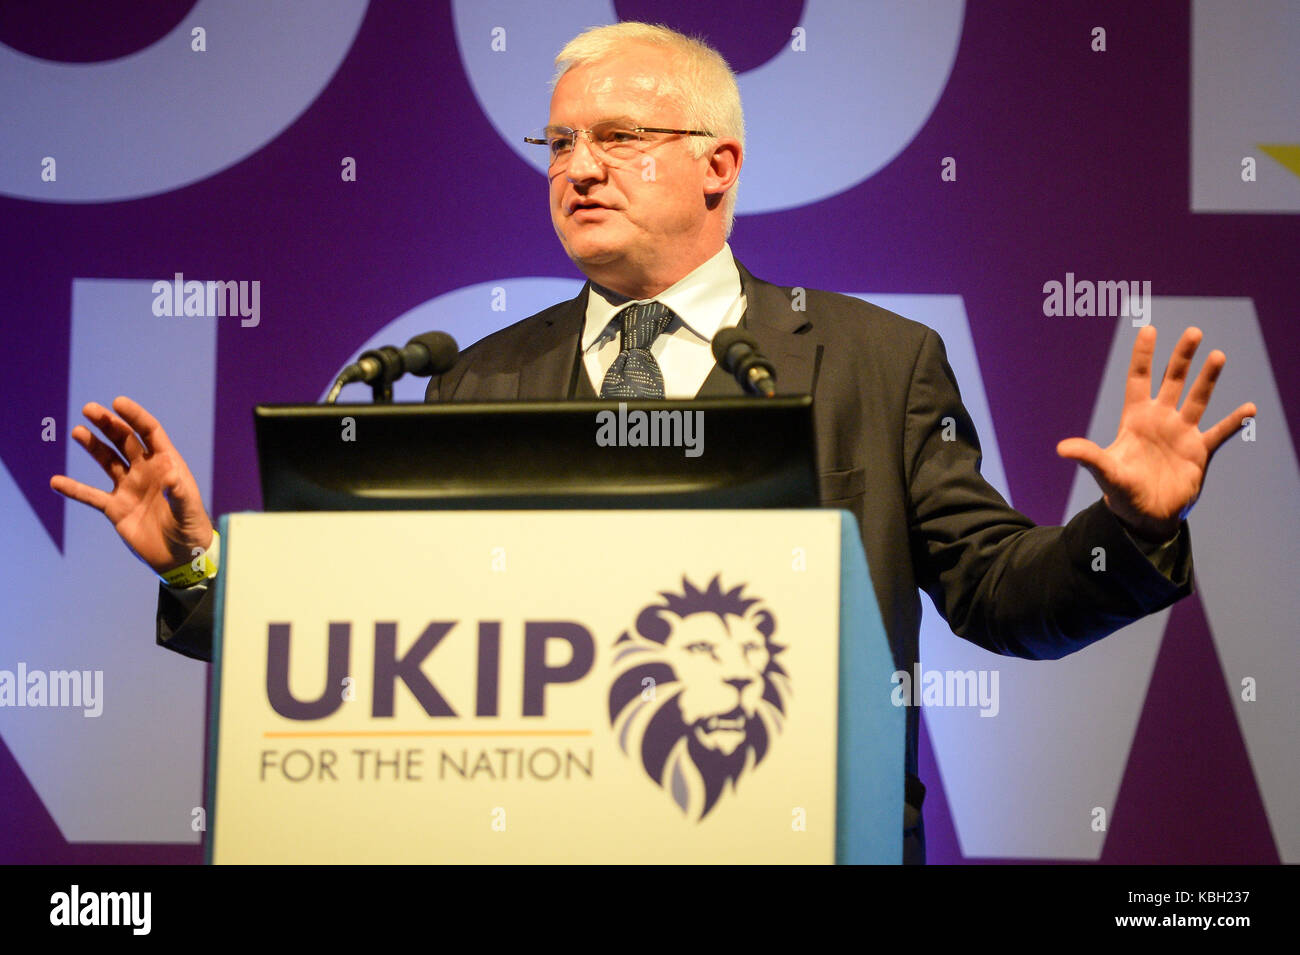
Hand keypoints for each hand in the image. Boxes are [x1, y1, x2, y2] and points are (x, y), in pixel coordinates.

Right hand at [49, 396, 213, 574]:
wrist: (181, 557)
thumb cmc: (192, 529)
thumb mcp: (189, 510)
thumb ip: (179, 492)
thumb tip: (169, 474)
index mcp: (167, 464)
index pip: (150, 432)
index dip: (135, 417)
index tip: (118, 403)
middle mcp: (146, 471)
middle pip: (125, 441)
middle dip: (108, 424)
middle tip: (89, 409)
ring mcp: (129, 488)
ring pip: (107, 461)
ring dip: (92, 446)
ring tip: (77, 431)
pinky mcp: (115, 508)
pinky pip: (91, 496)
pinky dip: (74, 489)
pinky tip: (56, 482)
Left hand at [1057, 326, 1255, 542]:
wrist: (1146, 516)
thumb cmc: (1122, 492)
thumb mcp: (1105, 471)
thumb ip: (1088, 457)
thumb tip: (1061, 449)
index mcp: (1136, 419)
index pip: (1140, 379)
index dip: (1144, 355)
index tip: (1149, 329)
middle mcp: (1161, 420)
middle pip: (1173, 380)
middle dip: (1182, 357)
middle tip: (1193, 332)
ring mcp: (1181, 433)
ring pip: (1198, 398)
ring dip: (1208, 378)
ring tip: (1218, 355)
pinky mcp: (1199, 451)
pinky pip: (1220, 432)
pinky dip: (1234, 421)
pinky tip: (1248, 408)